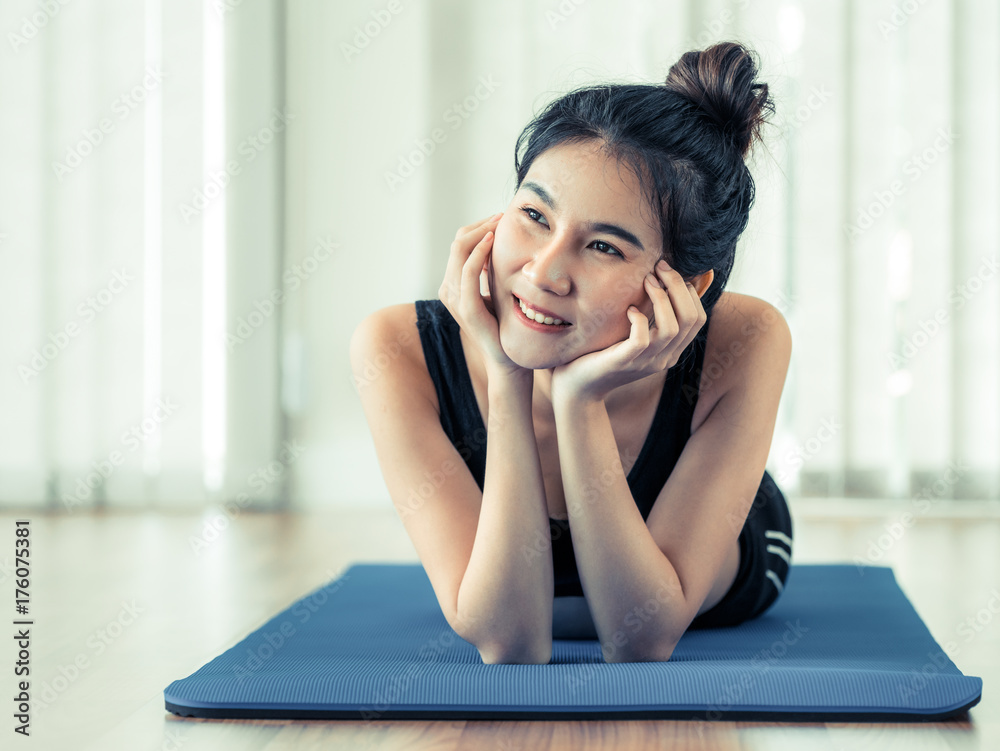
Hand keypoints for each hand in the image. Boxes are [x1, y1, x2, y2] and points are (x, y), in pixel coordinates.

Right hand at [438, 212, 526, 376]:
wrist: (505, 357)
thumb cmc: (503, 324)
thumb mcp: (494, 290)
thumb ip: (489, 270)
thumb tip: (497, 241)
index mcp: (452, 284)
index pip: (459, 244)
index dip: (477, 228)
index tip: (499, 218)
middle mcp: (448, 289)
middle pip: (457, 243)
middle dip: (480, 226)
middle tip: (501, 216)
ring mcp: (455, 298)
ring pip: (459, 251)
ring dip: (481, 233)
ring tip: (499, 224)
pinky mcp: (467, 306)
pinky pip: (469, 271)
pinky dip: (479, 252)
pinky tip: (493, 241)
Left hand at [550, 260, 707, 403]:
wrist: (579, 387)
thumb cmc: (603, 353)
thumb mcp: (633, 335)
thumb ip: (649, 317)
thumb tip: (663, 282)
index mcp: (671, 351)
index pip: (698, 319)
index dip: (689, 291)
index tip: (669, 273)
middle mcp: (664, 358)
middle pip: (690, 319)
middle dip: (678, 286)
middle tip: (660, 267)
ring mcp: (646, 363)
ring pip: (671, 328)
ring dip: (661, 298)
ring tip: (647, 280)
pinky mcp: (624, 363)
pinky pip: (642, 340)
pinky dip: (639, 319)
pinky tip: (629, 309)